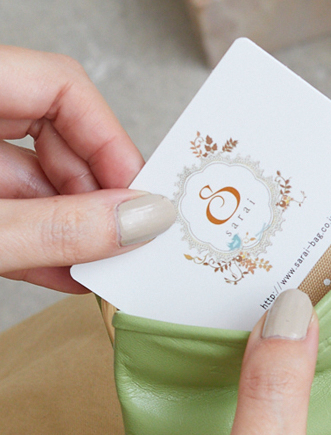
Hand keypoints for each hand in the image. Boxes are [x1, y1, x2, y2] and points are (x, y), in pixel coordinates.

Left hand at [0, 46, 174, 292]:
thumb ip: (54, 227)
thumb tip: (138, 221)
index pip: (61, 87)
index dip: (110, 142)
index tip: (138, 197)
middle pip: (59, 137)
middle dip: (98, 197)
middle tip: (125, 239)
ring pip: (39, 182)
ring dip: (74, 230)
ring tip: (100, 267)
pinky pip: (14, 211)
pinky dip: (42, 243)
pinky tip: (67, 272)